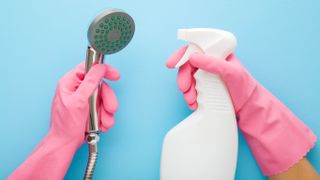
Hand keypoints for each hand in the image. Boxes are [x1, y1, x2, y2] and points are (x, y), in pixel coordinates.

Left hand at [8, 62, 119, 179]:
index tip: (115, 76)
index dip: (102, 70)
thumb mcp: (79, 101)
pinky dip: (105, 117)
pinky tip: (101, 125)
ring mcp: (85, 100)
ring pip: (104, 98)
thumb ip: (90, 83)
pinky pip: (103, 108)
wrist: (65, 144)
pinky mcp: (90, 109)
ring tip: (104, 122)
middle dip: (108, 99)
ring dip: (107, 111)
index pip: (88, 68)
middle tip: (111, 109)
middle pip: (100, 86)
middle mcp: (78, 89)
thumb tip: (99, 68)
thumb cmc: (66, 125)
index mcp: (70, 83)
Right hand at [166, 45, 255, 111]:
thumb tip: (193, 57)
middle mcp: (208, 63)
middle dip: (183, 78)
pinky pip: (191, 91)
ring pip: (188, 80)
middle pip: (187, 66)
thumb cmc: (244, 86)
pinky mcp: (204, 89)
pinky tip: (194, 104)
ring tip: (192, 100)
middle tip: (184, 88)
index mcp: (215, 54)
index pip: (194, 49)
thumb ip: (213, 63)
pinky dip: (190, 98)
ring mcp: (205, 76)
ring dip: (186, 90)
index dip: (181, 55)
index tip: (171, 64)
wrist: (248, 106)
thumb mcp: (231, 72)